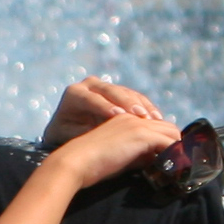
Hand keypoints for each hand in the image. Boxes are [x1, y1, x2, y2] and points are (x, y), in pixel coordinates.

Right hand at [38, 108, 184, 188]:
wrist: (75, 163)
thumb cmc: (92, 164)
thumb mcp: (119, 156)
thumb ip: (137, 155)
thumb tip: (156, 160)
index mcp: (125, 119)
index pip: (156, 125)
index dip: (167, 140)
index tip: (175, 155)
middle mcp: (133, 118)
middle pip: (168, 126)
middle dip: (177, 143)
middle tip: (185, 160)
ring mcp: (137, 124)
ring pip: (171, 132)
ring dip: (179, 148)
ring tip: (184, 164)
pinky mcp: (140, 134)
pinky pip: (168, 141)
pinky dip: (176, 153)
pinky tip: (178, 165)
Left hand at [42, 77, 158, 148]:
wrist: (69, 132)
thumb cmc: (67, 137)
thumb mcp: (71, 135)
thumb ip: (87, 133)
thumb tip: (105, 138)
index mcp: (74, 93)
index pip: (92, 98)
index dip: (105, 107)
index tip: (118, 116)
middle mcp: (90, 85)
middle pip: (111, 91)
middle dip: (126, 103)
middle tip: (139, 115)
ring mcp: (106, 86)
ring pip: (126, 92)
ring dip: (140, 105)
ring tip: (152, 119)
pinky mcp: (119, 92)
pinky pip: (135, 97)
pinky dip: (146, 107)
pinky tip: (156, 119)